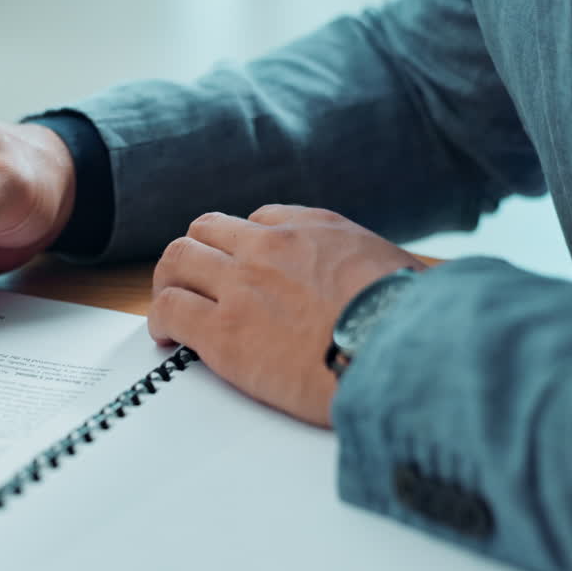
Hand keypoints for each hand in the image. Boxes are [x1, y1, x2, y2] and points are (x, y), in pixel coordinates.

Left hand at [148, 204, 425, 426]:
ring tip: (170, 308)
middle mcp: (269, 248)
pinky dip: (160, 320)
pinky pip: (170, 310)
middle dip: (194, 255)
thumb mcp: (399, 266)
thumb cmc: (410, 321)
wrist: (399, 352)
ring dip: (168, 282)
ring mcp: (241, 287)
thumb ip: (366, 263)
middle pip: (205, 231)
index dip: (244, 244)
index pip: (257, 218)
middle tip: (191, 282)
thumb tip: (370, 278)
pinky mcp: (223, 332)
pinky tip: (167, 337)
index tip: (244, 268)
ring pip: (177, 261)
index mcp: (313, 229)